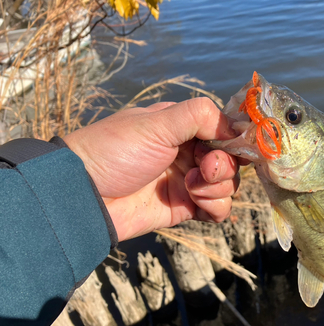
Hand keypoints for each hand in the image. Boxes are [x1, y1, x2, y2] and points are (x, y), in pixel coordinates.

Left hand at [64, 97, 239, 241]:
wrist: (86, 196)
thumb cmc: (116, 151)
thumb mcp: (156, 123)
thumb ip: (199, 116)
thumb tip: (235, 127)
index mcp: (182, 127)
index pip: (224, 130)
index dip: (234, 139)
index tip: (234, 146)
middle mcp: (188, 153)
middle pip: (231, 159)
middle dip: (224, 165)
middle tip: (205, 168)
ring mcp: (188, 181)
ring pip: (228, 185)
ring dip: (218, 186)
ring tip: (190, 186)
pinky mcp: (185, 208)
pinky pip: (217, 209)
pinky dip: (216, 206)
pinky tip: (196, 202)